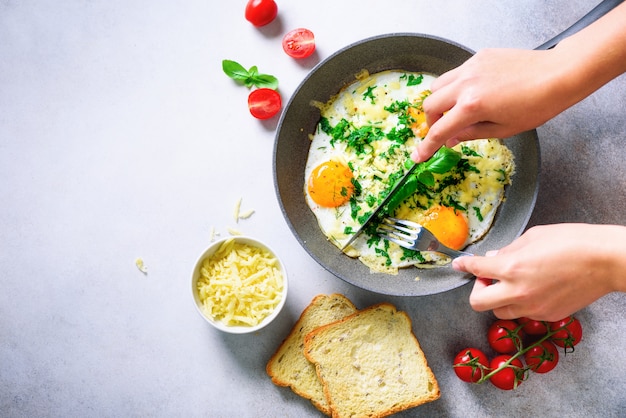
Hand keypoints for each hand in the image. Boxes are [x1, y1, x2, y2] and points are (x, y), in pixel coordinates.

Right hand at [412, 1, 625, 162]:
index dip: (427, 146)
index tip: (418, 156)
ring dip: (440, 101)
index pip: (439, 130)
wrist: (558, 75)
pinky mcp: (479, 56)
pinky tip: (475, 92)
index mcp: (472, 107)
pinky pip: (456, 73)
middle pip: (430, 104)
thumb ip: (471, 133)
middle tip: (443, 129)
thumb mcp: (503, 130)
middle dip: (432, 121)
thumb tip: (451, 139)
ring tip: (456, 109)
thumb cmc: (536, 107)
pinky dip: (457, 85)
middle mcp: (466, 85)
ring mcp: (471, 67)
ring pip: (439, 85)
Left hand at [452, 224, 625, 320]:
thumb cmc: (572, 242)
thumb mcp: (533, 236)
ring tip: (511, 284)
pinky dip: (521, 304)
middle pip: (478, 303)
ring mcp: (533, 307)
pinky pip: (524, 314)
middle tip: (488, 279)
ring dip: (499, 299)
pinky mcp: (548, 315)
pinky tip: (533, 289)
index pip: (476, 269)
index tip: (459, 265)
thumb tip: (493, 258)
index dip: (464, 266)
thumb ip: (508, 250)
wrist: (605, 261)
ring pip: (500, 312)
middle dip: (477, 290)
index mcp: (511, 268)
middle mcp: (518, 292)